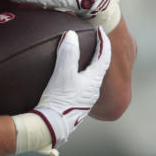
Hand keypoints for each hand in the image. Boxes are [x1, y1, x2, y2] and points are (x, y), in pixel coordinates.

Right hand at [31, 28, 110, 146]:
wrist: (51, 126)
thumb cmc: (59, 100)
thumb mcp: (62, 74)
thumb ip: (68, 53)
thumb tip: (71, 34)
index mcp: (94, 80)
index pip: (104, 56)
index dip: (103, 41)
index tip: (100, 30)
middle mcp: (94, 90)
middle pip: (101, 67)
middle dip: (99, 53)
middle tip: (94, 41)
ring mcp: (86, 99)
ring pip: (93, 78)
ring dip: (90, 66)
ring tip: (83, 58)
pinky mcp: (77, 106)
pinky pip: (84, 86)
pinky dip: (81, 76)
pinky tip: (72, 79)